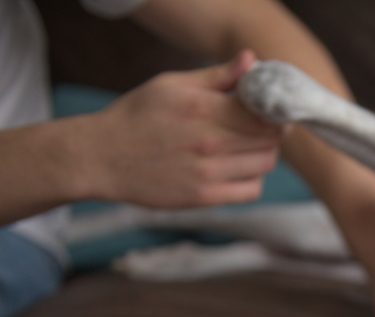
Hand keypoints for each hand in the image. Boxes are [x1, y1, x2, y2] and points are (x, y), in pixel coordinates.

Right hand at [88, 50, 280, 207]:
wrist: (101, 157)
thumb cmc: (137, 116)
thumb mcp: (171, 85)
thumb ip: (216, 76)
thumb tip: (251, 61)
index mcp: (202, 108)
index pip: (263, 112)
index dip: (273, 110)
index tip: (268, 109)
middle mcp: (208, 141)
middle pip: (269, 139)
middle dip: (271, 132)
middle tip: (260, 128)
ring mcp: (207, 172)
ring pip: (264, 164)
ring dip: (264, 155)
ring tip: (248, 148)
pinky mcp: (204, 197)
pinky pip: (251, 190)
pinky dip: (253, 180)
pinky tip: (238, 169)